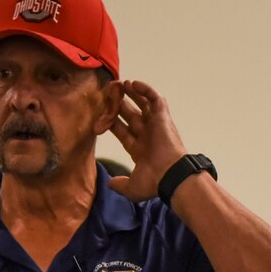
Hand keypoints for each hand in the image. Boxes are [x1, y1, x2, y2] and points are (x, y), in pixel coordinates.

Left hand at [106, 80, 188, 201]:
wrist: (170, 175)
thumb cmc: (154, 182)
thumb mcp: (132, 188)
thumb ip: (120, 185)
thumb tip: (110, 184)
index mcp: (140, 149)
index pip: (122, 131)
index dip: (111, 122)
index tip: (100, 114)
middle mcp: (147, 135)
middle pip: (130, 115)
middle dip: (119, 105)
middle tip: (107, 94)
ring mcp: (155, 125)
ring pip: (142, 104)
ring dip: (131, 93)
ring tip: (119, 83)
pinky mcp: (163, 117)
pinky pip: (154, 98)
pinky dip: (145, 89)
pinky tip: (132, 83)